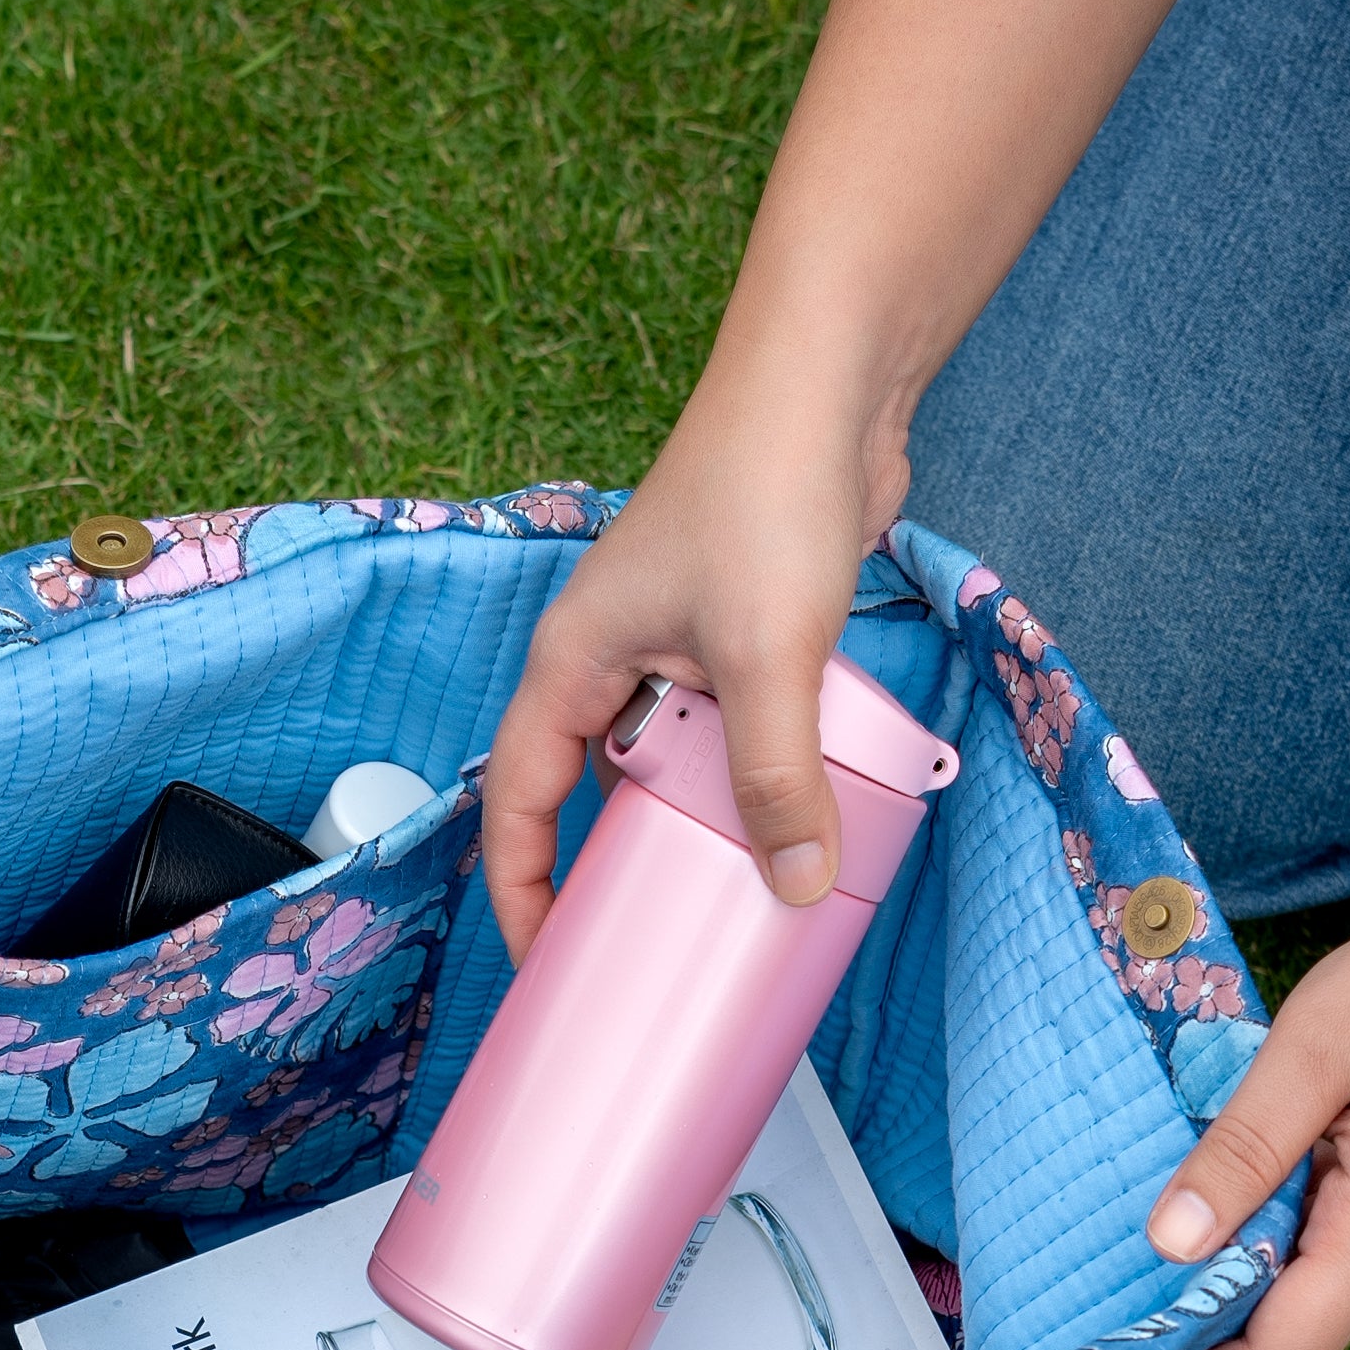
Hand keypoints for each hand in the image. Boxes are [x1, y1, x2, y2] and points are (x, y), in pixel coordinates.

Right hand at [480, 372, 913, 960]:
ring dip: (695, 825)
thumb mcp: (767, 656)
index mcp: (571, 668)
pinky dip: (749, 780)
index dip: (523, 894)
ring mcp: (671, 651)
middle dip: (613, 875)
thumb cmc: (764, 489)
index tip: (548, 967)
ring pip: (665, 769)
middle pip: (587, 798)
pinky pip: (726, 736)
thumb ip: (775, 774)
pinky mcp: (734, 639)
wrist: (829, 381)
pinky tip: (792, 815)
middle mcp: (608, 664)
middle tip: (645, 953)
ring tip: (727, 897)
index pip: (519, 806)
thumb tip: (795, 882)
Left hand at [1119, 854, 1349, 1349]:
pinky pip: (1343, 1263)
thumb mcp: (1322, 1042)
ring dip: (1225, 1308)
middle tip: (1083, 1342)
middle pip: (1287, 1347)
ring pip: (1313, 1306)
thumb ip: (1242, 1149)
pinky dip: (1271, 1265)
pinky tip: (1216, 1225)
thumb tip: (1165, 1245)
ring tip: (1127, 1288)